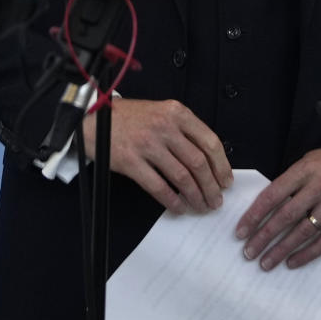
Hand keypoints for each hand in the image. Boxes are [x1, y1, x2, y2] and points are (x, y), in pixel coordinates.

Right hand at [81, 98, 232, 213]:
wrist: (94, 118)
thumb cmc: (129, 117)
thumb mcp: (161, 112)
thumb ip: (183, 130)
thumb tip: (208, 160)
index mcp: (177, 113)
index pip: (209, 141)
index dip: (221, 165)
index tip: (226, 180)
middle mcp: (165, 127)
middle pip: (198, 163)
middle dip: (212, 186)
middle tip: (216, 200)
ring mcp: (148, 144)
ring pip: (182, 177)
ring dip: (196, 196)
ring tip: (202, 206)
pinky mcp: (131, 162)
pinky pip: (159, 187)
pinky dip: (173, 201)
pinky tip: (179, 207)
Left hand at [234, 145, 320, 270]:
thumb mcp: (306, 162)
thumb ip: (288, 183)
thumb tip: (264, 208)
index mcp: (305, 170)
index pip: (273, 196)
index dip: (254, 215)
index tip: (241, 231)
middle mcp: (319, 187)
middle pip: (285, 216)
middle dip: (264, 236)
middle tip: (249, 251)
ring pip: (303, 231)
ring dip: (282, 249)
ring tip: (266, 261)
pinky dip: (308, 253)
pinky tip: (293, 261)